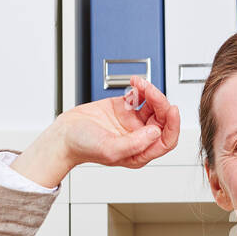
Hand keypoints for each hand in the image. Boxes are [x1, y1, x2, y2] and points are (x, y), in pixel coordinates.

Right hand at [58, 75, 179, 170]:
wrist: (63, 135)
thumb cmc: (82, 147)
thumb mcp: (109, 149)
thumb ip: (135, 144)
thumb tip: (156, 132)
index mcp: (139, 152)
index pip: (166, 140)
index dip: (173, 125)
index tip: (172, 109)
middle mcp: (139, 137)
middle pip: (161, 119)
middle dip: (160, 103)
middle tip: (150, 90)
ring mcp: (132, 122)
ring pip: (153, 106)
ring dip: (150, 92)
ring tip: (140, 83)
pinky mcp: (123, 108)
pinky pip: (140, 97)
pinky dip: (140, 88)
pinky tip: (135, 83)